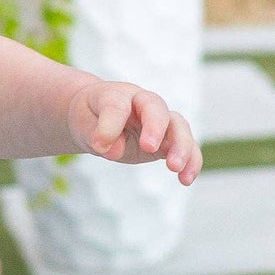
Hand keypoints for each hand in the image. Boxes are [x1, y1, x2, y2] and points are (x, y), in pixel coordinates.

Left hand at [66, 79, 201, 184]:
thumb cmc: (90, 116)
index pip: (117, 105)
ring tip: (175, 168)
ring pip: (179, 126)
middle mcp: (143, 103)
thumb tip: (114, 150)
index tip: (99, 145)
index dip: (111, 124)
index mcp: (118, 95)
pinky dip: (191, 161)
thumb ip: (97, 134)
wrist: (97, 117)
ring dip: (181, 147)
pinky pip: (186, 147)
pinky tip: (186, 180)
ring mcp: (159, 120)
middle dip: (156, 128)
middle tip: (149, 148)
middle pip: (157, 109)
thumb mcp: (83, 123)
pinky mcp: (167, 140)